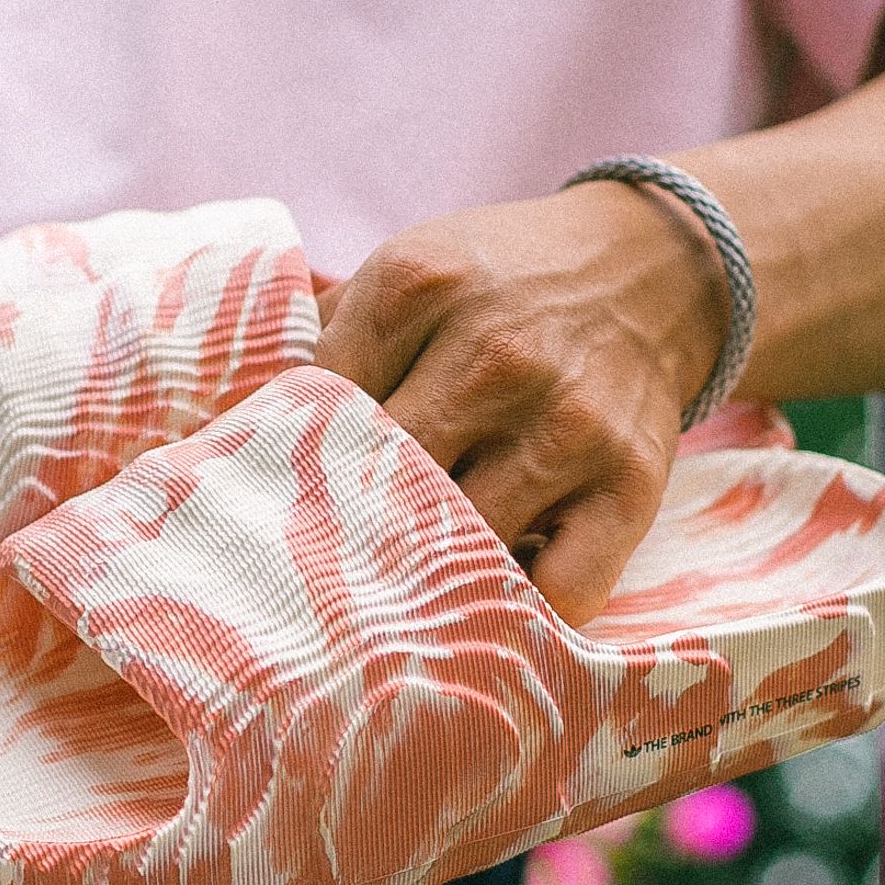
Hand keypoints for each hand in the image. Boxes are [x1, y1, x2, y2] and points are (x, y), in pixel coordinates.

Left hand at [313, 180, 726, 626]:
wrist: (653, 271)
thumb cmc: (499, 289)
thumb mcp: (410, 271)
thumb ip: (328, 340)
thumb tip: (231, 432)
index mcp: (416, 285)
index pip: (319, 410)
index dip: (295, 470)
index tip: (279, 510)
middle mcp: (494, 352)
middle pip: (382, 486)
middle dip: (347, 540)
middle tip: (321, 582)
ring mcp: (568, 423)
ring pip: (465, 548)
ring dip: (429, 585)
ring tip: (399, 603)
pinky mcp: (631, 483)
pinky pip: (564, 589)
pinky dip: (524, 613)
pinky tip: (493, 606)